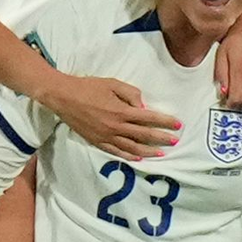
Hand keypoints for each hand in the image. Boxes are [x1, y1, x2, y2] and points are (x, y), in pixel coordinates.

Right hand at [44, 73, 180, 160]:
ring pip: (132, 148)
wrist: (64, 97)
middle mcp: (116, 127)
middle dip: (161, 138)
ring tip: (161, 154)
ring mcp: (106, 137)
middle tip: (175, 141)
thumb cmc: (89, 87)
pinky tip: (138, 158)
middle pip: (144, 135)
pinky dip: (129, 156)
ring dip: (148, 152)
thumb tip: (144, 107)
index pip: (149, 118)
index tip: (177, 124)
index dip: (165, 122)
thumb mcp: (113, 84)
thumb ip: (131, 94)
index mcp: (121, 111)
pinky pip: (116, 152)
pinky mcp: (97, 142)